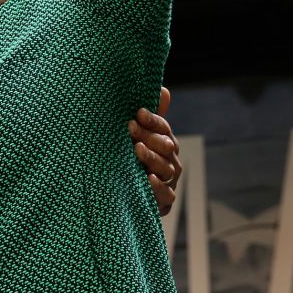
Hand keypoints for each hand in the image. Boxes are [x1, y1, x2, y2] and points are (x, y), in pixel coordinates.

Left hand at [129, 85, 181, 215]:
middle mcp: (170, 161)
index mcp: (164, 143)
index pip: (164, 129)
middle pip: (166, 147)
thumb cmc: (129, 161)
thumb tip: (164, 90)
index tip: (138, 113)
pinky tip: (148, 179)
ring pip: (167, 169)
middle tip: (131, 128)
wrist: (121, 196)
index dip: (153, 121)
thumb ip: (148, 118)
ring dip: (153, 158)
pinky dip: (159, 188)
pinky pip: (167, 195)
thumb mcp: (135, 138)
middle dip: (149, 136)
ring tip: (137, 149)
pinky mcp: (164, 202)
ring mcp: (169, 182)